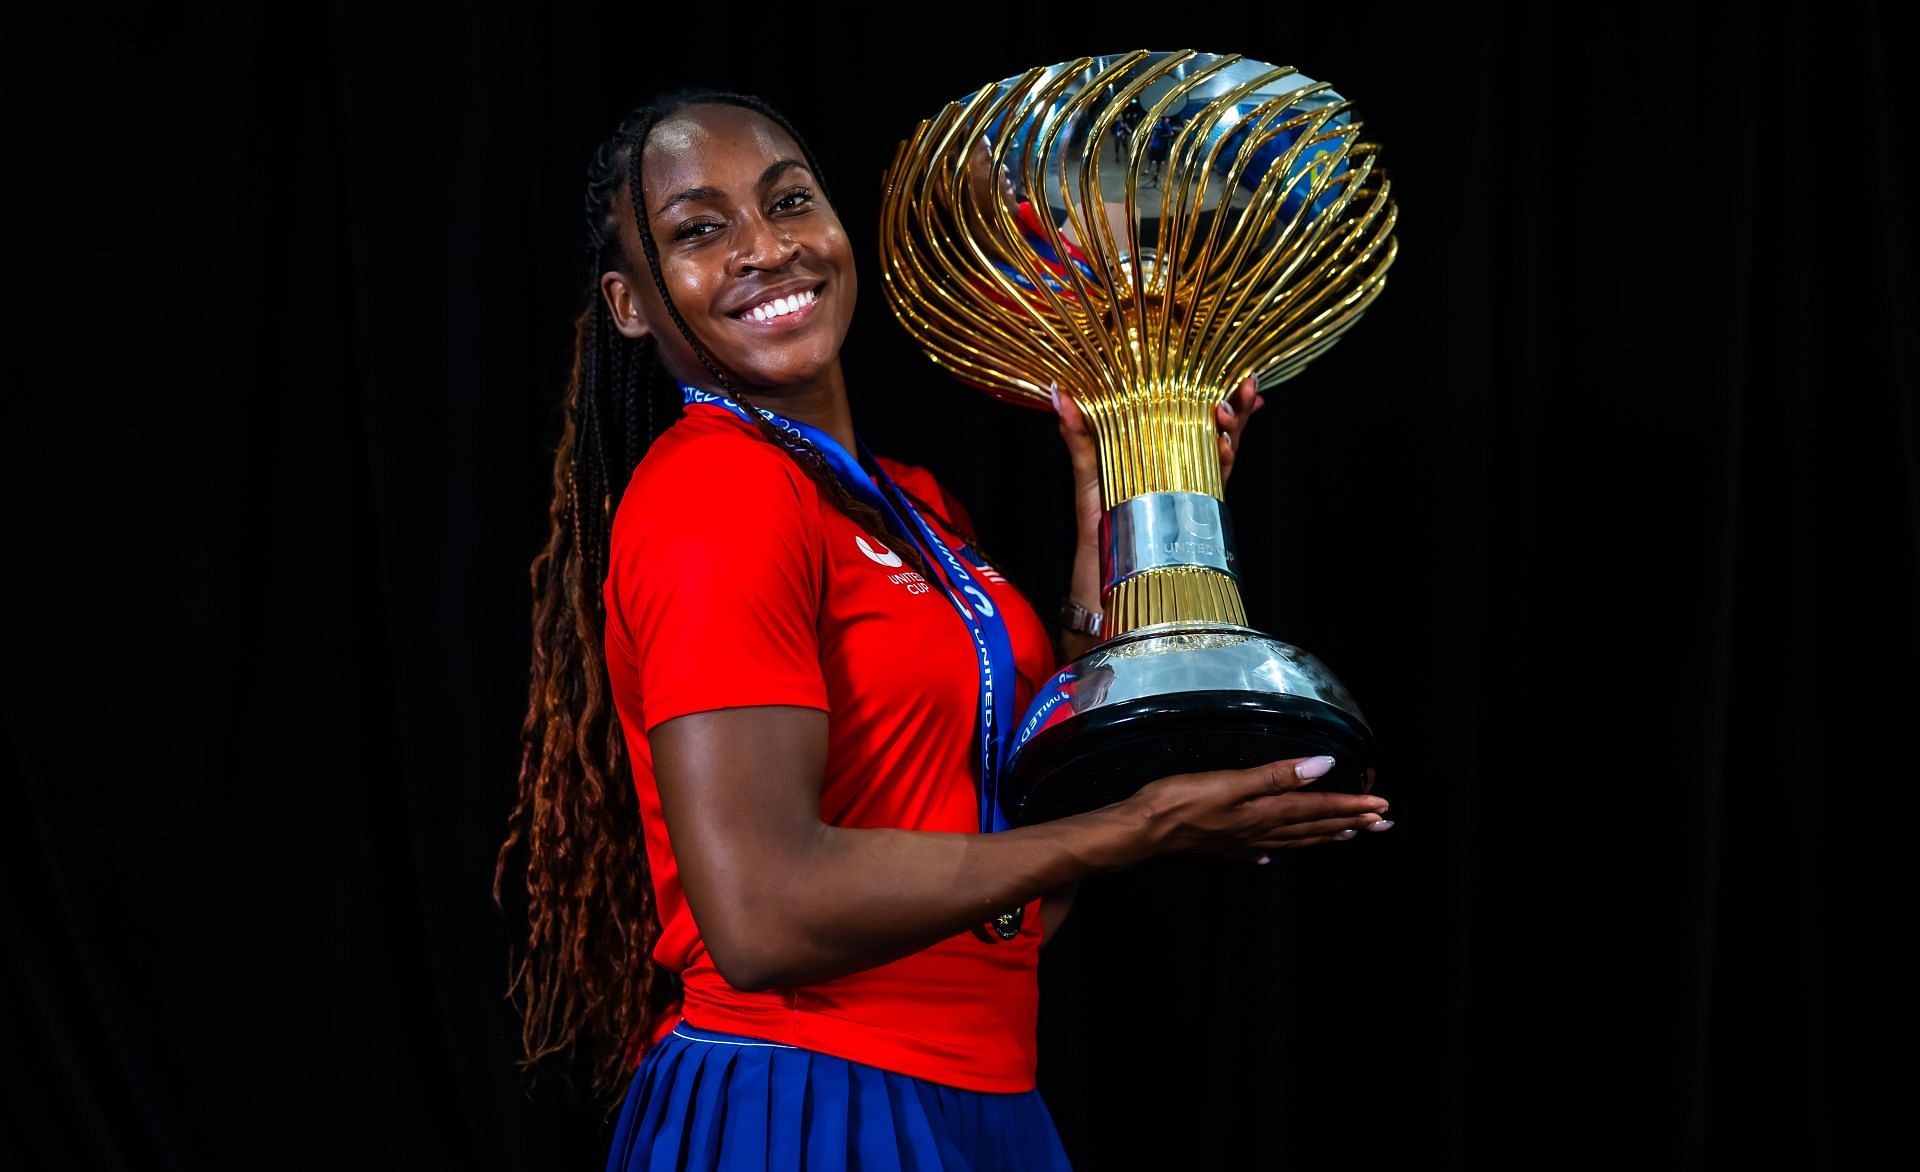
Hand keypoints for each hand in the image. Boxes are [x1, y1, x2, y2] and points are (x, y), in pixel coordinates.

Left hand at [1051, 375, 1267, 546]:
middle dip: (1235, 403)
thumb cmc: (1095, 510)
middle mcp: (1180, 455)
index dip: (1209, 386)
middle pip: (1216, 422)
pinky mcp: (1198, 501)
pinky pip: (1220, 476)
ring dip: (1234, 427)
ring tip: (1229, 413)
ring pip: (1226, 445)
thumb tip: (1061, 395)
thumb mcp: (1086, 464)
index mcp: (1156, 439)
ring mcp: (1193, 477)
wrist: (1104, 556)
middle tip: (1242, 387)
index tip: (1225, 371)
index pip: (1188, 406)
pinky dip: (1226, 460)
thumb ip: (1077, 432)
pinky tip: (1225, 446)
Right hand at [1123, 754, 1390, 863]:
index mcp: (1265, 812)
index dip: (1351, 806)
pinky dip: (1272, 851)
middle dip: (1350, 823)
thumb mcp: (1231, 782)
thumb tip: (1323, 766)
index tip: (1381, 806)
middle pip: (1313, 827)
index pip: (1317, 808)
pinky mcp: (1221, 844)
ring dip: (1323, 836)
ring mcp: (1241, 841)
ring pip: (1293, 840)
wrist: (1141, 830)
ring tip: (1347, 836)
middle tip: (1381, 825)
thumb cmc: (1180, 802)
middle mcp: (1259, 830)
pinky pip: (1258, 850)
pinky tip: (1272, 858)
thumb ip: (1277, 775)